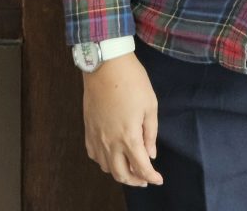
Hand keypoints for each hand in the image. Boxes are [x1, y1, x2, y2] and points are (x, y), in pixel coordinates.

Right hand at [82, 52, 163, 187]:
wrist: (106, 65)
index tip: (158, 179)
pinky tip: (112, 155)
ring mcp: (97, 137)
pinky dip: (104, 162)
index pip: (141, 167)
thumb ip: (150, 132)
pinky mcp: (88, 130)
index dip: (151, 176)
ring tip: (130, 168)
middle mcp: (110, 142)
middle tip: (145, 179)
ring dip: (119, 173)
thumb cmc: (132, 81)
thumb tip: (151, 153)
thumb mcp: (150, 104)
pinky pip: (94, 155)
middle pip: (121, 174)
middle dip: (135, 181)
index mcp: (129, 136)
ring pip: (106, 168)